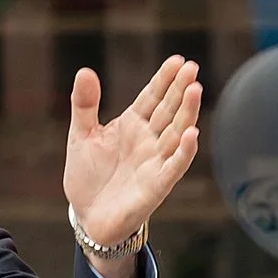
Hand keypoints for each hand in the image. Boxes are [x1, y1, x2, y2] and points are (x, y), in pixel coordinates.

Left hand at [63, 55, 202, 256]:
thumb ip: (84, 104)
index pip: (152, 97)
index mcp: (132, 125)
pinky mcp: (157, 185)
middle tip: (192, 67)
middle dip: (180, 89)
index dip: (164, 79)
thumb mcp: (81, 136)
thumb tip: (85, 70)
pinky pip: (175, 166)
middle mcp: (149, 140)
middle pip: (168, 110)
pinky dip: (184, 151)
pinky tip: (193, 134)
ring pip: (177, 133)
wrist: (88, 217)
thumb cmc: (88, 176)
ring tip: (195, 89)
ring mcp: (155, 162)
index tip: (177, 60)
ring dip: (187, 113)